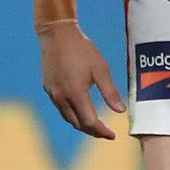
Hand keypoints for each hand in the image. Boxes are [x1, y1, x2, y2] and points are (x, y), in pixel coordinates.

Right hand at [39, 22, 124, 139]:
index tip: (112, 136)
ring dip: (81, 124)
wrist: (57, 33)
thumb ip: (110, 92)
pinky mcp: (48, 88)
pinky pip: (61, 108)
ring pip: (68, 118)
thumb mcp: (101, 69)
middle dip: (93, 131)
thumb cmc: (82, 49)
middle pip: (78, 124)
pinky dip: (72, 114)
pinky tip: (80, 110)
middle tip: (105, 132)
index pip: (90, 123)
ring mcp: (53, 94)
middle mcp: (62, 98)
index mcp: (76, 94)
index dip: (102, 132)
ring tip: (94, 125)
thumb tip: (120, 111)